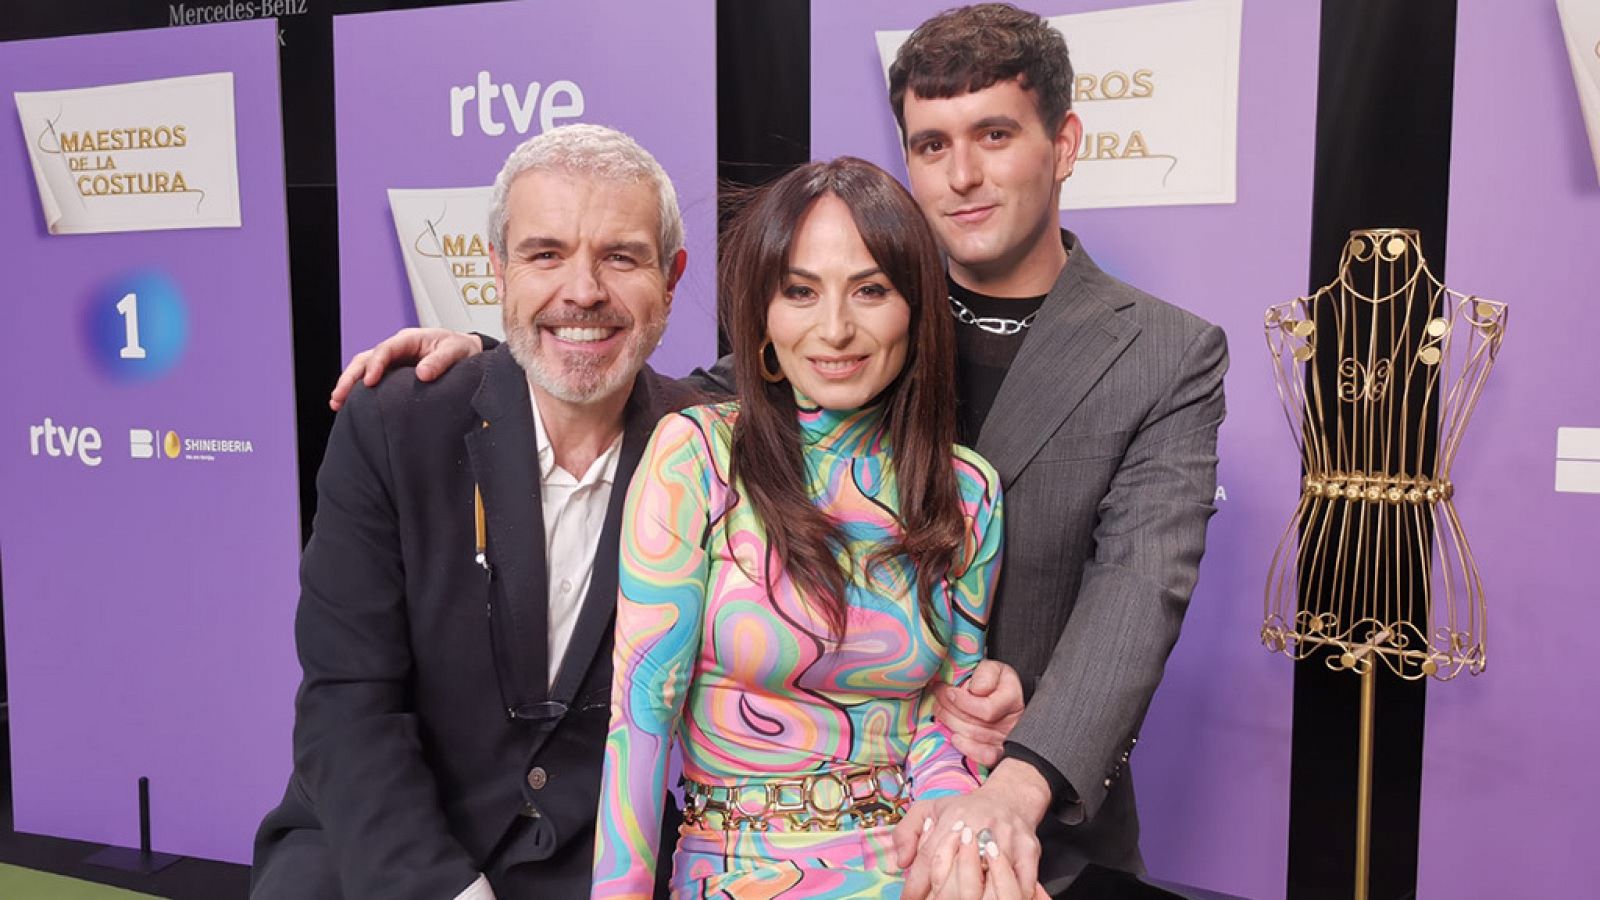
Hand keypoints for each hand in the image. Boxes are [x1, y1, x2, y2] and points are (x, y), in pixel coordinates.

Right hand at [329, 328, 483, 409]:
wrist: (468, 354)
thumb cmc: (462, 349)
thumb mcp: (456, 351)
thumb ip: (440, 361)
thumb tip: (422, 373)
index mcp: (410, 339)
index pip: (386, 349)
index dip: (376, 364)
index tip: (370, 382)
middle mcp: (397, 348)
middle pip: (366, 358)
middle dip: (350, 377)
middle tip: (339, 396)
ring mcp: (393, 361)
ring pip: (363, 368)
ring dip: (349, 384)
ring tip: (336, 403)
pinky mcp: (394, 374)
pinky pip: (371, 379)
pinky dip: (359, 390)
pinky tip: (349, 404)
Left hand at [895, 766, 1047, 899]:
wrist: (1010, 798)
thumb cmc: (965, 810)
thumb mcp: (930, 809)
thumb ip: (907, 831)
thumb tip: (901, 861)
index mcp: (952, 818)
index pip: (929, 859)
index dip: (916, 885)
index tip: (908, 899)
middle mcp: (979, 828)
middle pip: (957, 874)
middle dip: (942, 896)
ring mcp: (1005, 841)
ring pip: (988, 882)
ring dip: (973, 897)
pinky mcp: (1028, 851)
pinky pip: (1020, 884)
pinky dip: (1008, 894)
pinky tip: (992, 898)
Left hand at [933, 659, 1025, 766]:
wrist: (998, 695)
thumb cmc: (993, 681)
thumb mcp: (992, 669)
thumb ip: (986, 674)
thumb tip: (976, 690)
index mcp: (1012, 697)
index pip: (987, 710)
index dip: (964, 702)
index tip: (948, 691)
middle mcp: (1012, 721)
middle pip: (976, 725)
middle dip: (950, 710)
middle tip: (937, 695)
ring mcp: (1006, 739)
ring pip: (974, 738)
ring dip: (950, 722)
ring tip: (938, 708)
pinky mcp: (999, 752)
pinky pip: (985, 757)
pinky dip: (967, 748)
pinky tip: (954, 737)